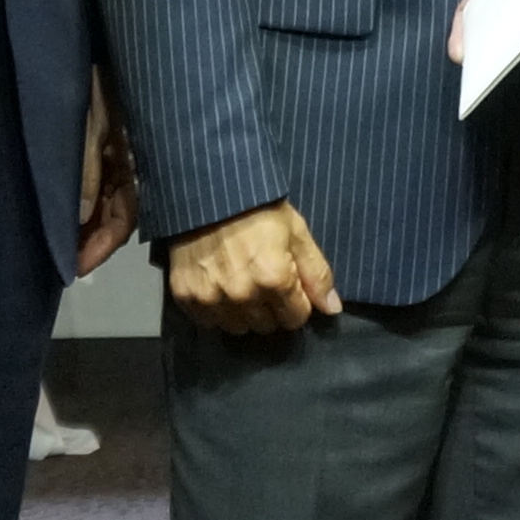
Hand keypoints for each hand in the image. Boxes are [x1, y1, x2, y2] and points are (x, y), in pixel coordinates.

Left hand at [76, 85, 139, 278]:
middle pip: (115, 215)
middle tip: (63, 264)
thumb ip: (88, 172)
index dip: (101, 246)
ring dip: (85, 226)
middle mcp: (128, 165)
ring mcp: (117, 157)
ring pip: (105, 204)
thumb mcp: (90, 126)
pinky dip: (82, 206)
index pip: (123, 218)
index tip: (76, 268)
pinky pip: (97, 185)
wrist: (100, 47)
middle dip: (92, 242)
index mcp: (134, 161)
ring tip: (58, 246)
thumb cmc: (97, 83)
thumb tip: (83, 219)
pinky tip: (63, 217)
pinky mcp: (105, 147)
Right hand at [167, 200, 340, 333]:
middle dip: (271, 308)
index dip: (297, 303)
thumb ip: (316, 273)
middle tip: (263, 279)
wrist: (208, 191)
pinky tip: (218, 285)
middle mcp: (242, 295)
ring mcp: (211, 298)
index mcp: (274, 279)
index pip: (296, 319)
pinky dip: (215, 309)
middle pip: (267, 326)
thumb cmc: (258, 208)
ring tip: (240, 282)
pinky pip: (208, 322)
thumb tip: (333, 309)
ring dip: (243, 312)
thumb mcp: (296, 232)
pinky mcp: (186, 296)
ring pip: (238, 328)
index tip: (288, 284)